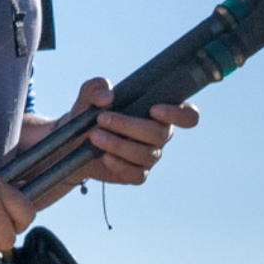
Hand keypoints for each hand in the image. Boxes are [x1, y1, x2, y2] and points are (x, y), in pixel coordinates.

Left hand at [72, 77, 196, 185]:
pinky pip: (137, 174)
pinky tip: (105, 157)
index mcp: (160, 112)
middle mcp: (160, 135)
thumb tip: (107, 97)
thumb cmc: (90, 114)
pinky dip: (120, 165)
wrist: (75, 142)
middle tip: (102, 118)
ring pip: (146, 154)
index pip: (188, 115)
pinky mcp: (137, 173)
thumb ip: (96, 89)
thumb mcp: (89, 95)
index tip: (154, 110)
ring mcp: (150, 156)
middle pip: (160, 134)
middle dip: (129, 125)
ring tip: (95, 136)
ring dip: (118, 144)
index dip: (179, 115)